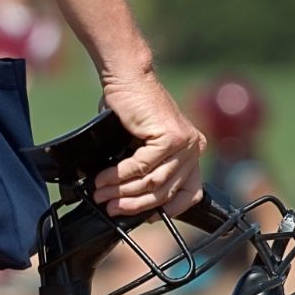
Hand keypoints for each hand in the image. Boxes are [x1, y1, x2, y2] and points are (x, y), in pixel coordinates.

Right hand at [92, 71, 206, 217]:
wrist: (127, 77)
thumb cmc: (130, 109)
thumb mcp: (143, 145)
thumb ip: (145, 169)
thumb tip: (127, 198)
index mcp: (192, 151)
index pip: (189, 193)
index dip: (166, 210)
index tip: (144, 217)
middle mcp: (194, 148)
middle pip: (165, 192)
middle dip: (134, 204)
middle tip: (110, 208)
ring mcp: (185, 143)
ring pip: (153, 182)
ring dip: (123, 192)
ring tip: (101, 194)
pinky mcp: (170, 137)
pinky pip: (142, 166)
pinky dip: (119, 176)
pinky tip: (103, 178)